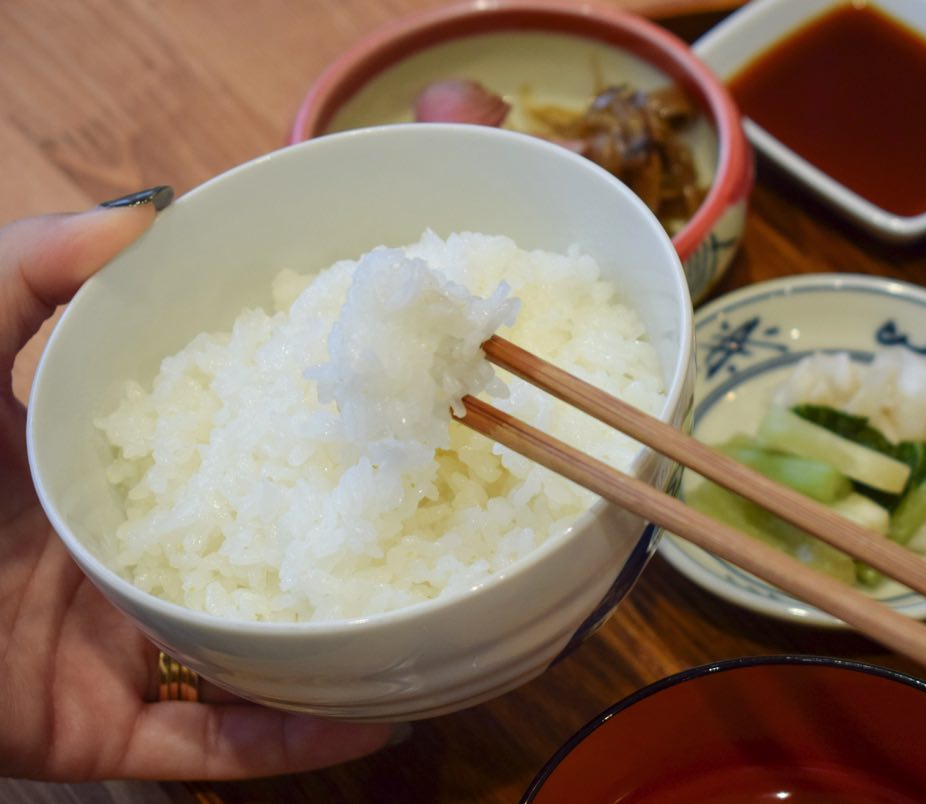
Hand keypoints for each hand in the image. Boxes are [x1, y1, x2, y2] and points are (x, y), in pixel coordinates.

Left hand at [0, 193, 390, 780]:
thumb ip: (32, 268)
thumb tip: (154, 209)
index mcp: (104, 468)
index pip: (225, 442)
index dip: (301, 419)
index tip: (383, 391)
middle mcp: (124, 554)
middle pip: (255, 547)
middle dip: (342, 533)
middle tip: (440, 504)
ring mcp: (115, 645)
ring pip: (256, 651)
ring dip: (342, 641)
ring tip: (439, 613)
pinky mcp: (95, 727)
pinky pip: (214, 745)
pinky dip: (293, 743)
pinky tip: (373, 716)